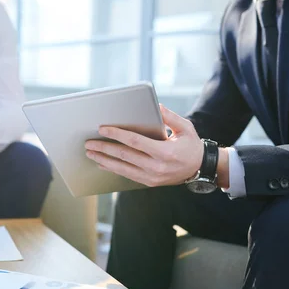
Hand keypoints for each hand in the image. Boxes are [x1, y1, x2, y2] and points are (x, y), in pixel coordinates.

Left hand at [84, 104, 203, 186]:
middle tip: (88, 143)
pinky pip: (127, 175)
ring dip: (104, 160)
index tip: (102, 128)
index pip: (135, 142)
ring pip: (122, 168)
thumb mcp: (186, 128)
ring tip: (90, 153)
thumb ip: (170, 117)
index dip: (116, 134)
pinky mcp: (149, 182)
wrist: (200, 168)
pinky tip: (102, 163)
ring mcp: (152, 177)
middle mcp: (157, 167)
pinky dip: (113, 168)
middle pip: (124, 156)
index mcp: (165, 152)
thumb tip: (156, 105)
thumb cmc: (192, 145)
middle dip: (104, 148)